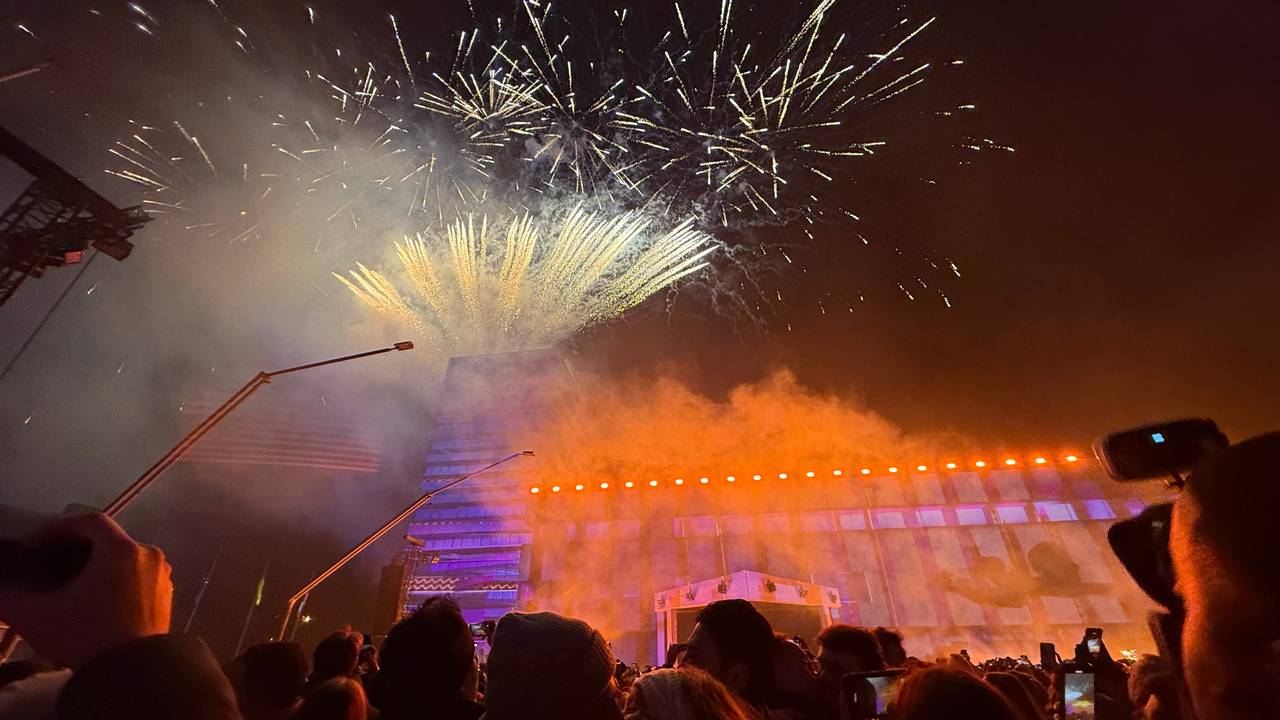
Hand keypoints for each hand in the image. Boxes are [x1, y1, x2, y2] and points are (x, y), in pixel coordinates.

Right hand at [0, 513, 171, 668]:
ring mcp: (161, 576)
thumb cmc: (85, 637)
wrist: (131, 674)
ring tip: (69, 583)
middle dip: (76, 548)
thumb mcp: (37, 616)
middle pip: (109, 540)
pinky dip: (115, 580)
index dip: (58, 527)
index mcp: (122, 550)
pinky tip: (95, 600)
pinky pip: (137, 577)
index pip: (89, 521)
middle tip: (49, 563)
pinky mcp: (166, 597)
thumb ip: (10, 596)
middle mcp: (148, 555)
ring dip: (97, 565)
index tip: (35, 544)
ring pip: (124, 559)